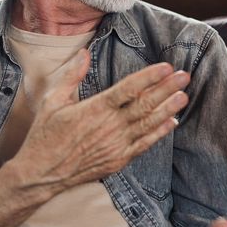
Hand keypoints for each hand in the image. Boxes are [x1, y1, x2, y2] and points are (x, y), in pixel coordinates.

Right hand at [6, 50, 189, 193]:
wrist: (41, 173)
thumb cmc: (45, 135)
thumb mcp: (53, 100)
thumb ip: (72, 76)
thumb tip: (84, 53)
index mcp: (95, 108)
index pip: (129, 88)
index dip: (150, 77)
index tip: (166, 67)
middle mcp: (110, 126)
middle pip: (146, 104)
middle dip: (167, 89)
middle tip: (184, 76)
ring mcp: (117, 145)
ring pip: (149, 124)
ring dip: (169, 108)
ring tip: (184, 96)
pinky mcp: (118, 160)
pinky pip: (144, 144)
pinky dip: (159, 132)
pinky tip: (171, 122)